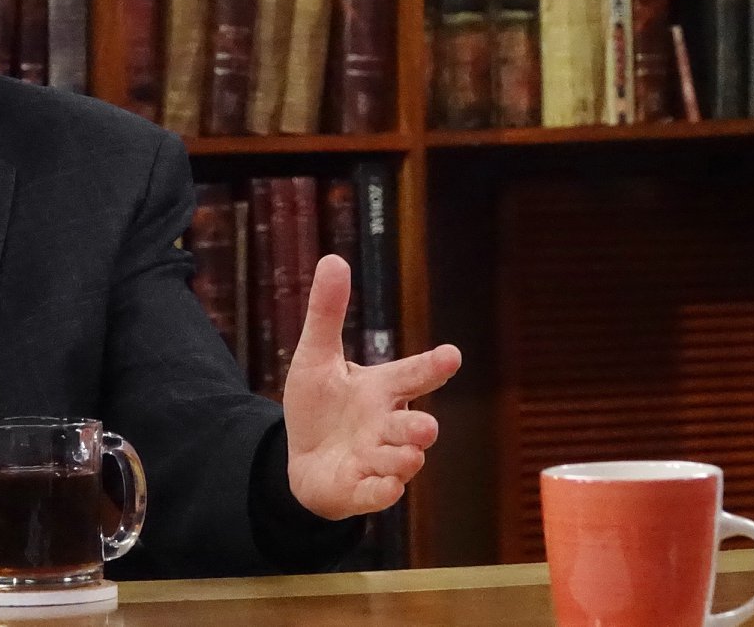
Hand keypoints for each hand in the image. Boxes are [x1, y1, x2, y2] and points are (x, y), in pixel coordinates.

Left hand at [282, 255, 462, 521]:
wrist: (301, 459)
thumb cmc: (319, 406)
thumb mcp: (315, 356)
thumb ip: (328, 313)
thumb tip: (333, 259)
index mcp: (382, 390)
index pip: (413, 374)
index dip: (433, 366)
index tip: (451, 355)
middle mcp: (388, 425)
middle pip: (417, 427)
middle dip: (421, 427)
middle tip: (423, 425)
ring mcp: (379, 460)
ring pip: (404, 461)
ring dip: (401, 458)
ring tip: (398, 454)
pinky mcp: (365, 490)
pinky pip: (382, 494)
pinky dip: (382, 491)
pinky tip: (382, 485)